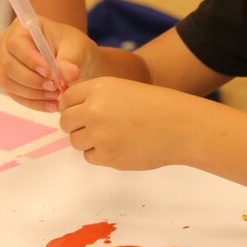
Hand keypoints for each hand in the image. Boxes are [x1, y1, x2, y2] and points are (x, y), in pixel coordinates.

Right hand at [0, 17, 93, 110]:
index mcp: (22, 27)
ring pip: (9, 83)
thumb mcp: (76, 48)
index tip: (49, 72)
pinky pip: (15, 95)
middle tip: (56, 88)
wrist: (75, 60)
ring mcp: (5, 63)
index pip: (16, 44)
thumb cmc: (73, 47)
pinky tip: (52, 105)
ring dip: (33, 93)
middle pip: (9, 66)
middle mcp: (7, 44)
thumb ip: (70, 60)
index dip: (30, 60)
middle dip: (33, 81)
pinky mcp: (9, 81)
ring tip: (56, 95)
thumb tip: (68, 74)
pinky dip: (34, 103)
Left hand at [59, 77, 196, 169]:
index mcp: (99, 89)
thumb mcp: (124, 89)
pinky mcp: (108, 157)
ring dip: (88, 141)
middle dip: (76, 125)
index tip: (79, 113)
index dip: (71, 107)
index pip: (66, 99)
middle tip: (94, 128)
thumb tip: (72, 113)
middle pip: (66, 122)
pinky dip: (101, 154)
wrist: (181, 127)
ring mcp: (99, 135)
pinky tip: (120, 146)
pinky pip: (90, 157)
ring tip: (113, 136)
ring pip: (76, 141)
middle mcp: (94, 110)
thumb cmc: (157, 107)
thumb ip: (97, 98)